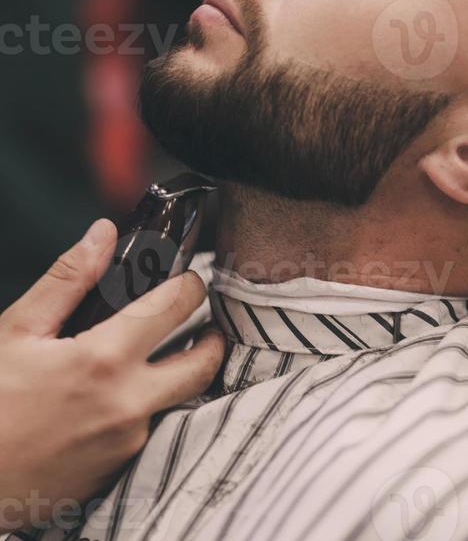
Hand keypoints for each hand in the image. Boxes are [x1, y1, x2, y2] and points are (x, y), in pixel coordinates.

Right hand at [0, 219, 223, 531]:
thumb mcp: (19, 330)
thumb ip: (68, 279)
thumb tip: (103, 234)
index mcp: (105, 359)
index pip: (178, 305)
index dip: (189, 284)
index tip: (185, 279)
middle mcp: (128, 404)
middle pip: (204, 362)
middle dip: (211, 337)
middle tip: (202, 324)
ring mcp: (129, 442)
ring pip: (180, 400)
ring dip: (179, 375)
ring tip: (162, 357)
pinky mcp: (120, 470)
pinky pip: (151, 431)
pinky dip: (147, 410)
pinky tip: (119, 399)